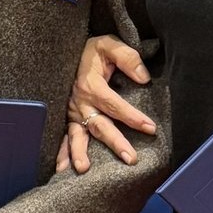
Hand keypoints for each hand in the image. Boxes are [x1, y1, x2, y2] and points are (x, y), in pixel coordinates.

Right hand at [55, 35, 156, 173]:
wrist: (68, 51)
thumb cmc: (92, 51)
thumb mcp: (109, 44)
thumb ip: (127, 57)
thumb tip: (144, 78)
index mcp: (92, 84)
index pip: (115, 104)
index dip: (132, 117)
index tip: (150, 128)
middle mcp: (81, 101)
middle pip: (99, 125)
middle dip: (115, 142)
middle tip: (130, 158)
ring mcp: (72, 111)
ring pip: (78, 134)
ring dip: (80, 152)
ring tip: (84, 168)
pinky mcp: (67, 117)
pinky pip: (64, 136)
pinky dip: (62, 152)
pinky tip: (62, 168)